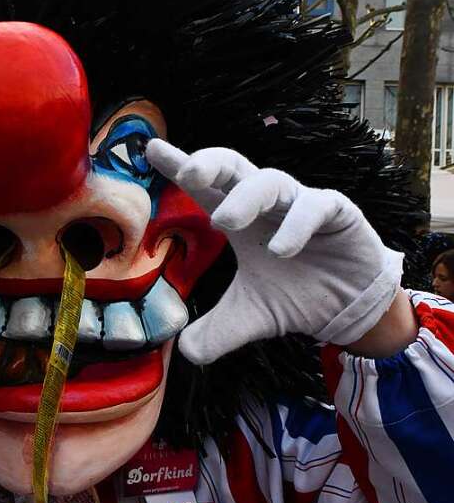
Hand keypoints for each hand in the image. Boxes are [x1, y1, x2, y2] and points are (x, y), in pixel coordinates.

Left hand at [147, 141, 403, 364]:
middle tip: (188, 172)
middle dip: (210, 162)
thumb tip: (186, 353)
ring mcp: (301, 203)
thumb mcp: (251, 319)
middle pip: (234, 167)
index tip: (151, 149)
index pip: (205, 188)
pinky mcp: (337, 212)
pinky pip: (316, 206)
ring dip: (246, 198)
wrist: (350, 310)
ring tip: (224, 223)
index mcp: (239, 219)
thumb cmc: (295, 298)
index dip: (180, 165)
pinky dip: (296, 225)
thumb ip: (217, 333)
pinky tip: (280, 250)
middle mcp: (266, 204)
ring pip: (270, 181)